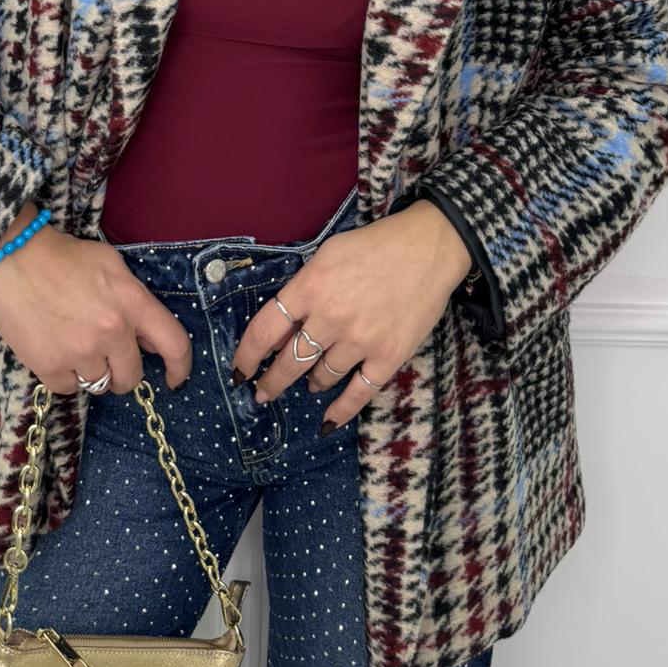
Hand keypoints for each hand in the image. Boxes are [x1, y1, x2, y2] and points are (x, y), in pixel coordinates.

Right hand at [0, 201, 192, 395]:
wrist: (14, 256)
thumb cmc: (65, 257)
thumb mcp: (113, 266)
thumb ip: (135, 302)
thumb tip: (148, 341)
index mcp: (133, 302)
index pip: (174, 345)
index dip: (180, 368)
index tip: (174, 380)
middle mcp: (112, 331)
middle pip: (132, 376)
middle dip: (123, 371)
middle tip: (106, 356)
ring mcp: (81, 351)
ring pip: (100, 385)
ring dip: (92, 372)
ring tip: (75, 347)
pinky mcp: (50, 366)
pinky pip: (69, 388)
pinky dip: (65, 376)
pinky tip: (54, 350)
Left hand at [230, 200, 473, 431]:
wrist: (429, 246)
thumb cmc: (375, 244)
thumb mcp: (327, 255)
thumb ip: (302, 289)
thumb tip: (279, 328)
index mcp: (310, 287)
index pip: (264, 330)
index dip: (246, 356)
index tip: (239, 371)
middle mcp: (330, 317)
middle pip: (289, 361)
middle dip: (271, 382)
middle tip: (262, 393)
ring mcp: (361, 340)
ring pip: (321, 376)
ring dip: (310, 383)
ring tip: (309, 384)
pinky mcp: (389, 355)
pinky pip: (358, 393)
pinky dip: (340, 411)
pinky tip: (327, 422)